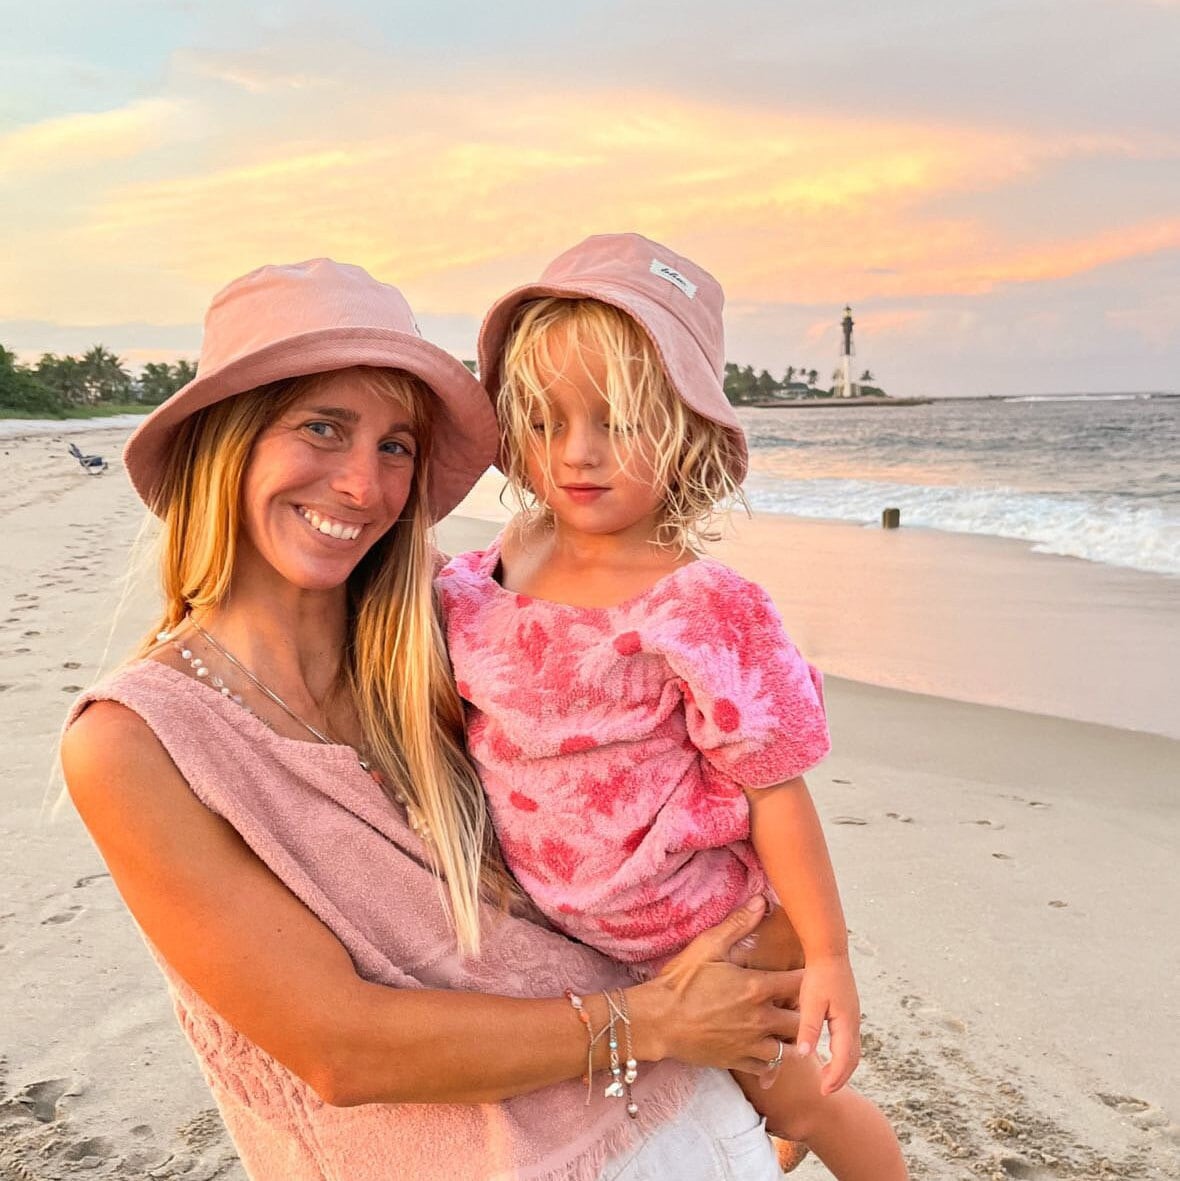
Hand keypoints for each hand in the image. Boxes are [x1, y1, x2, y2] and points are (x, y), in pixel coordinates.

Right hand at [629, 896, 802, 1080]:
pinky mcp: (737, 1061)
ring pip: (789, 1048)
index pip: (799, 983)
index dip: (807, 978)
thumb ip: (738, 924)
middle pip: (801, 1021)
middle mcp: (759, 1018)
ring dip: (791, 1038)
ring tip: (786, 1027)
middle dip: (805, 1012)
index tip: (807, 974)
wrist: (657, 1021)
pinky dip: (771, 1059)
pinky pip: (767, 1067)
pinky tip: (766, 1048)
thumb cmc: (681, 982)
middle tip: (800, 1003)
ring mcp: (749, 1043)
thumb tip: (761, 900)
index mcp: (756, 987)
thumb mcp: (708, 946)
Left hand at [795, 952, 860, 1092]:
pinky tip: (830, 1052)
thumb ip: (809, 1028)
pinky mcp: (848, 1010)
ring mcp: (853, 1016)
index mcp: (846, 1023)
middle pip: (852, 1058)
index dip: (834, 1077)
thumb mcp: (810, 1001)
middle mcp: (853, 1022)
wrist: (829, 950)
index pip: (844, 1059)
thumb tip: (805, 1054)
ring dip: (843, 1066)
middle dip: (841, 1076)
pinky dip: (843, 1053)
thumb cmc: (818, 975)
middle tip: (826, 1090)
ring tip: (828, 1077)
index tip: (823, 1091)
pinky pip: (849, 1039)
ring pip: (853, 1049)